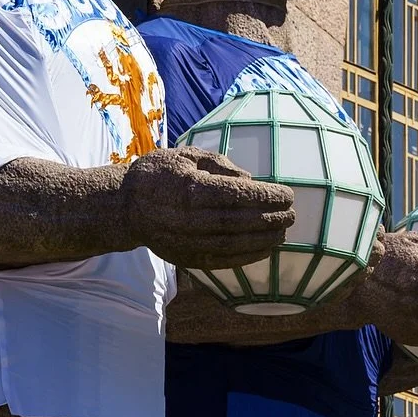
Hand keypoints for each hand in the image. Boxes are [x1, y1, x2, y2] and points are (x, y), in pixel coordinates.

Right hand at [122, 147, 293, 268]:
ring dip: (263, 239)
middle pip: (238, 221)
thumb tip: (250, 179)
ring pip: (233, 243)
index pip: (236, 194)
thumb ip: (219, 165)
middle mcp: (187, 218)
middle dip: (270, 218)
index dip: (265, 196)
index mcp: (189, 188)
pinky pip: (221, 260)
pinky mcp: (185, 258)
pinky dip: (247, 257)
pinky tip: (265, 250)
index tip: (287, 194)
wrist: (125, 206)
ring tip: (283, 232)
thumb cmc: (159, 174)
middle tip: (292, 214)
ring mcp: (185, 241)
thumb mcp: (186, 155)